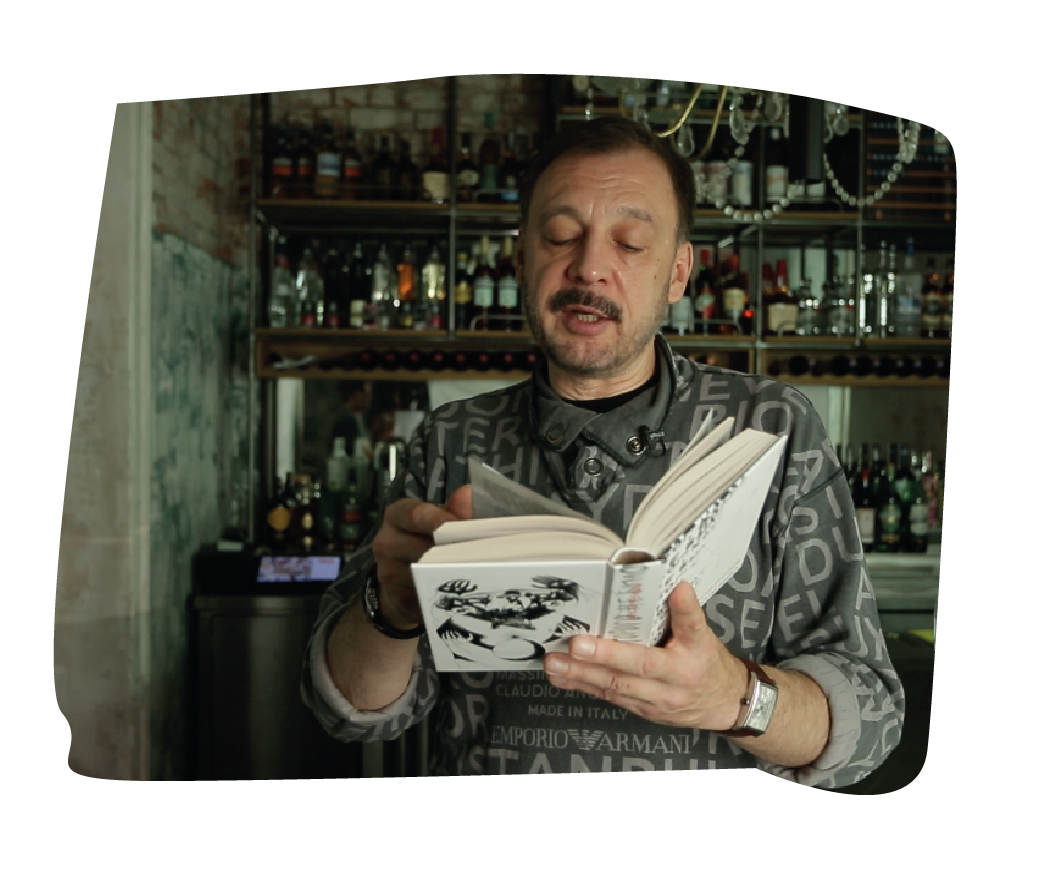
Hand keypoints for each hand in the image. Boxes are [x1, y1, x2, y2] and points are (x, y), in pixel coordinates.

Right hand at [370, 485, 472, 628]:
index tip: (463, 527)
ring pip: (426, 573)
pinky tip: (467, 589)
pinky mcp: (399, 599)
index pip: (415, 514)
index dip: (441, 521)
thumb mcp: (438, 521)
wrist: (401, 582)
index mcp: (397, 515)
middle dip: (454, 550)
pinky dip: (448, 592)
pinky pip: (427, 595)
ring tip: (482, 570)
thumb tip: (467, 494)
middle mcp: (386, 542)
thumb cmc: (426, 541)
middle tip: (484, 552)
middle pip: (423, 547)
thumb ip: (454, 509)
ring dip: (455, 572)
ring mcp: (389, 573)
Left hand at [543, 581, 748, 731]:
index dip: (642, 636)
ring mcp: (652, 702)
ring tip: (554, 663)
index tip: (622, 622)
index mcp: (686, 665)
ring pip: (614, 688)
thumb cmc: (708, 664)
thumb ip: (688, 614)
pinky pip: (610, 696)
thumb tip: (679, 586)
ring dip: (581, 676)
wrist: (722, 704)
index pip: (664, 648)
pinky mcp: (640, 709)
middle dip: (598, 660)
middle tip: (571, 647)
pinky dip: (584, 686)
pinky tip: (562, 676)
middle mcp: (669, 686)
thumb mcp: (705, 636)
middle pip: (630, 672)